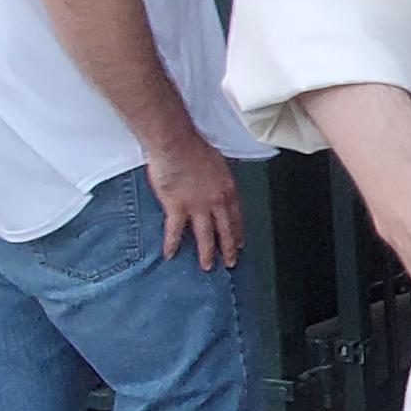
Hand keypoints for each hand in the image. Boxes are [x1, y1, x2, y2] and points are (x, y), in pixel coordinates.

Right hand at [144, 133, 243, 268]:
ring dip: (207, 253)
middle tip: (231, 262)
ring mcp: (198, 206)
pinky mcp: (177, 207)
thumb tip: (218, 179)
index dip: (237, 231)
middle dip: (229, 248)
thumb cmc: (194, 146)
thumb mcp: (218, 161)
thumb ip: (219, 176)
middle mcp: (216, 201)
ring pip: (205, 235)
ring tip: (208, 267)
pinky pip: (175, 231)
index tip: (240, 243)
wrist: (176, 143)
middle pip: (225, 229)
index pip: (236, 216)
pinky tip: (170, 255)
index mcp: (227, 189)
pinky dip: (172, 244)